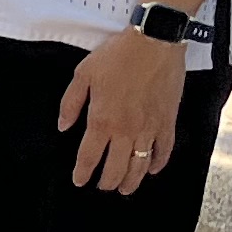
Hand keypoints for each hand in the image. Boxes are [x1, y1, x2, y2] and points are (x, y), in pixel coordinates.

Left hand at [59, 30, 188, 194]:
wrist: (154, 42)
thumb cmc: (118, 56)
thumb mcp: (83, 75)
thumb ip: (70, 103)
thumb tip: (63, 127)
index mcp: (102, 120)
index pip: (89, 157)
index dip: (83, 173)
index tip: (80, 181)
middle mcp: (126, 130)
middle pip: (116, 168)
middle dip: (107, 182)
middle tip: (102, 186)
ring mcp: (150, 128)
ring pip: (140, 165)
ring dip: (131, 181)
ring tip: (124, 188)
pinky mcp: (168, 121)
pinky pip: (164, 150)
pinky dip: (158, 163)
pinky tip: (151, 169)